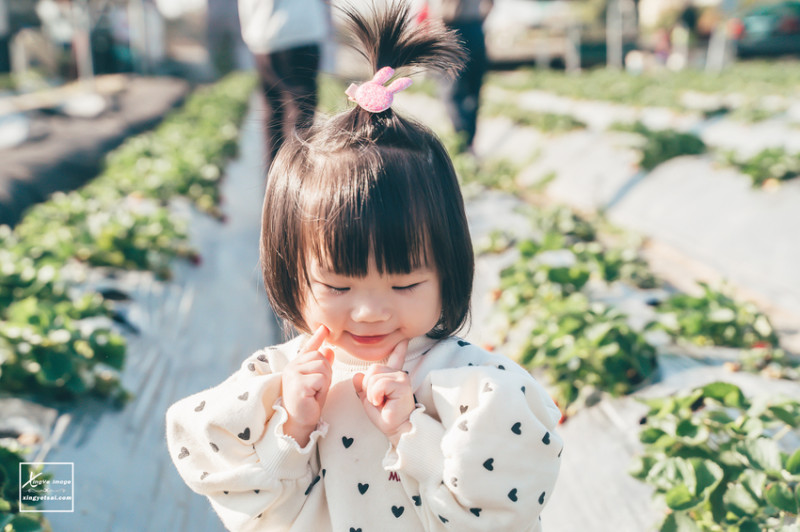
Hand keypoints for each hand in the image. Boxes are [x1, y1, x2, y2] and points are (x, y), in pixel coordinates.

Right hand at [281, 326, 334, 445]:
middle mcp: (292, 367)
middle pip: (320, 357)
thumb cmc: (308, 404)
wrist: (298, 423)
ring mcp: (293, 375)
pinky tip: (313, 397)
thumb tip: (329, 349)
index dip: (317, 338)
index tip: (324, 328)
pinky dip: (322, 389)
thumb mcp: (318, 382)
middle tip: (318, 388)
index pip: (308, 348)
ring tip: (315, 393)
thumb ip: (322, 366)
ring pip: (322, 366)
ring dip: (325, 381)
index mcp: (296, 365)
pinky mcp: (297, 384)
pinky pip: (321, 378)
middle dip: (326, 372)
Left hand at [352, 340, 413, 445]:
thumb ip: (362, 386)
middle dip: (368, 386)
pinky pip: (379, 384)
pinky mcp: (402, 383)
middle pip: (372, 369)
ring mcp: (401, 377)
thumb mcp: (368, 399)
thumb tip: (357, 375)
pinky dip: (375, 395)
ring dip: (372, 393)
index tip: (404, 340)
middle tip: (377, 400)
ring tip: (381, 402)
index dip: (399, 349)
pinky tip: (383, 402)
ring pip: (374, 377)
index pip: (395, 358)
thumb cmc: (385, 416)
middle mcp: (398, 374)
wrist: (396, 428)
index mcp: (392, 376)